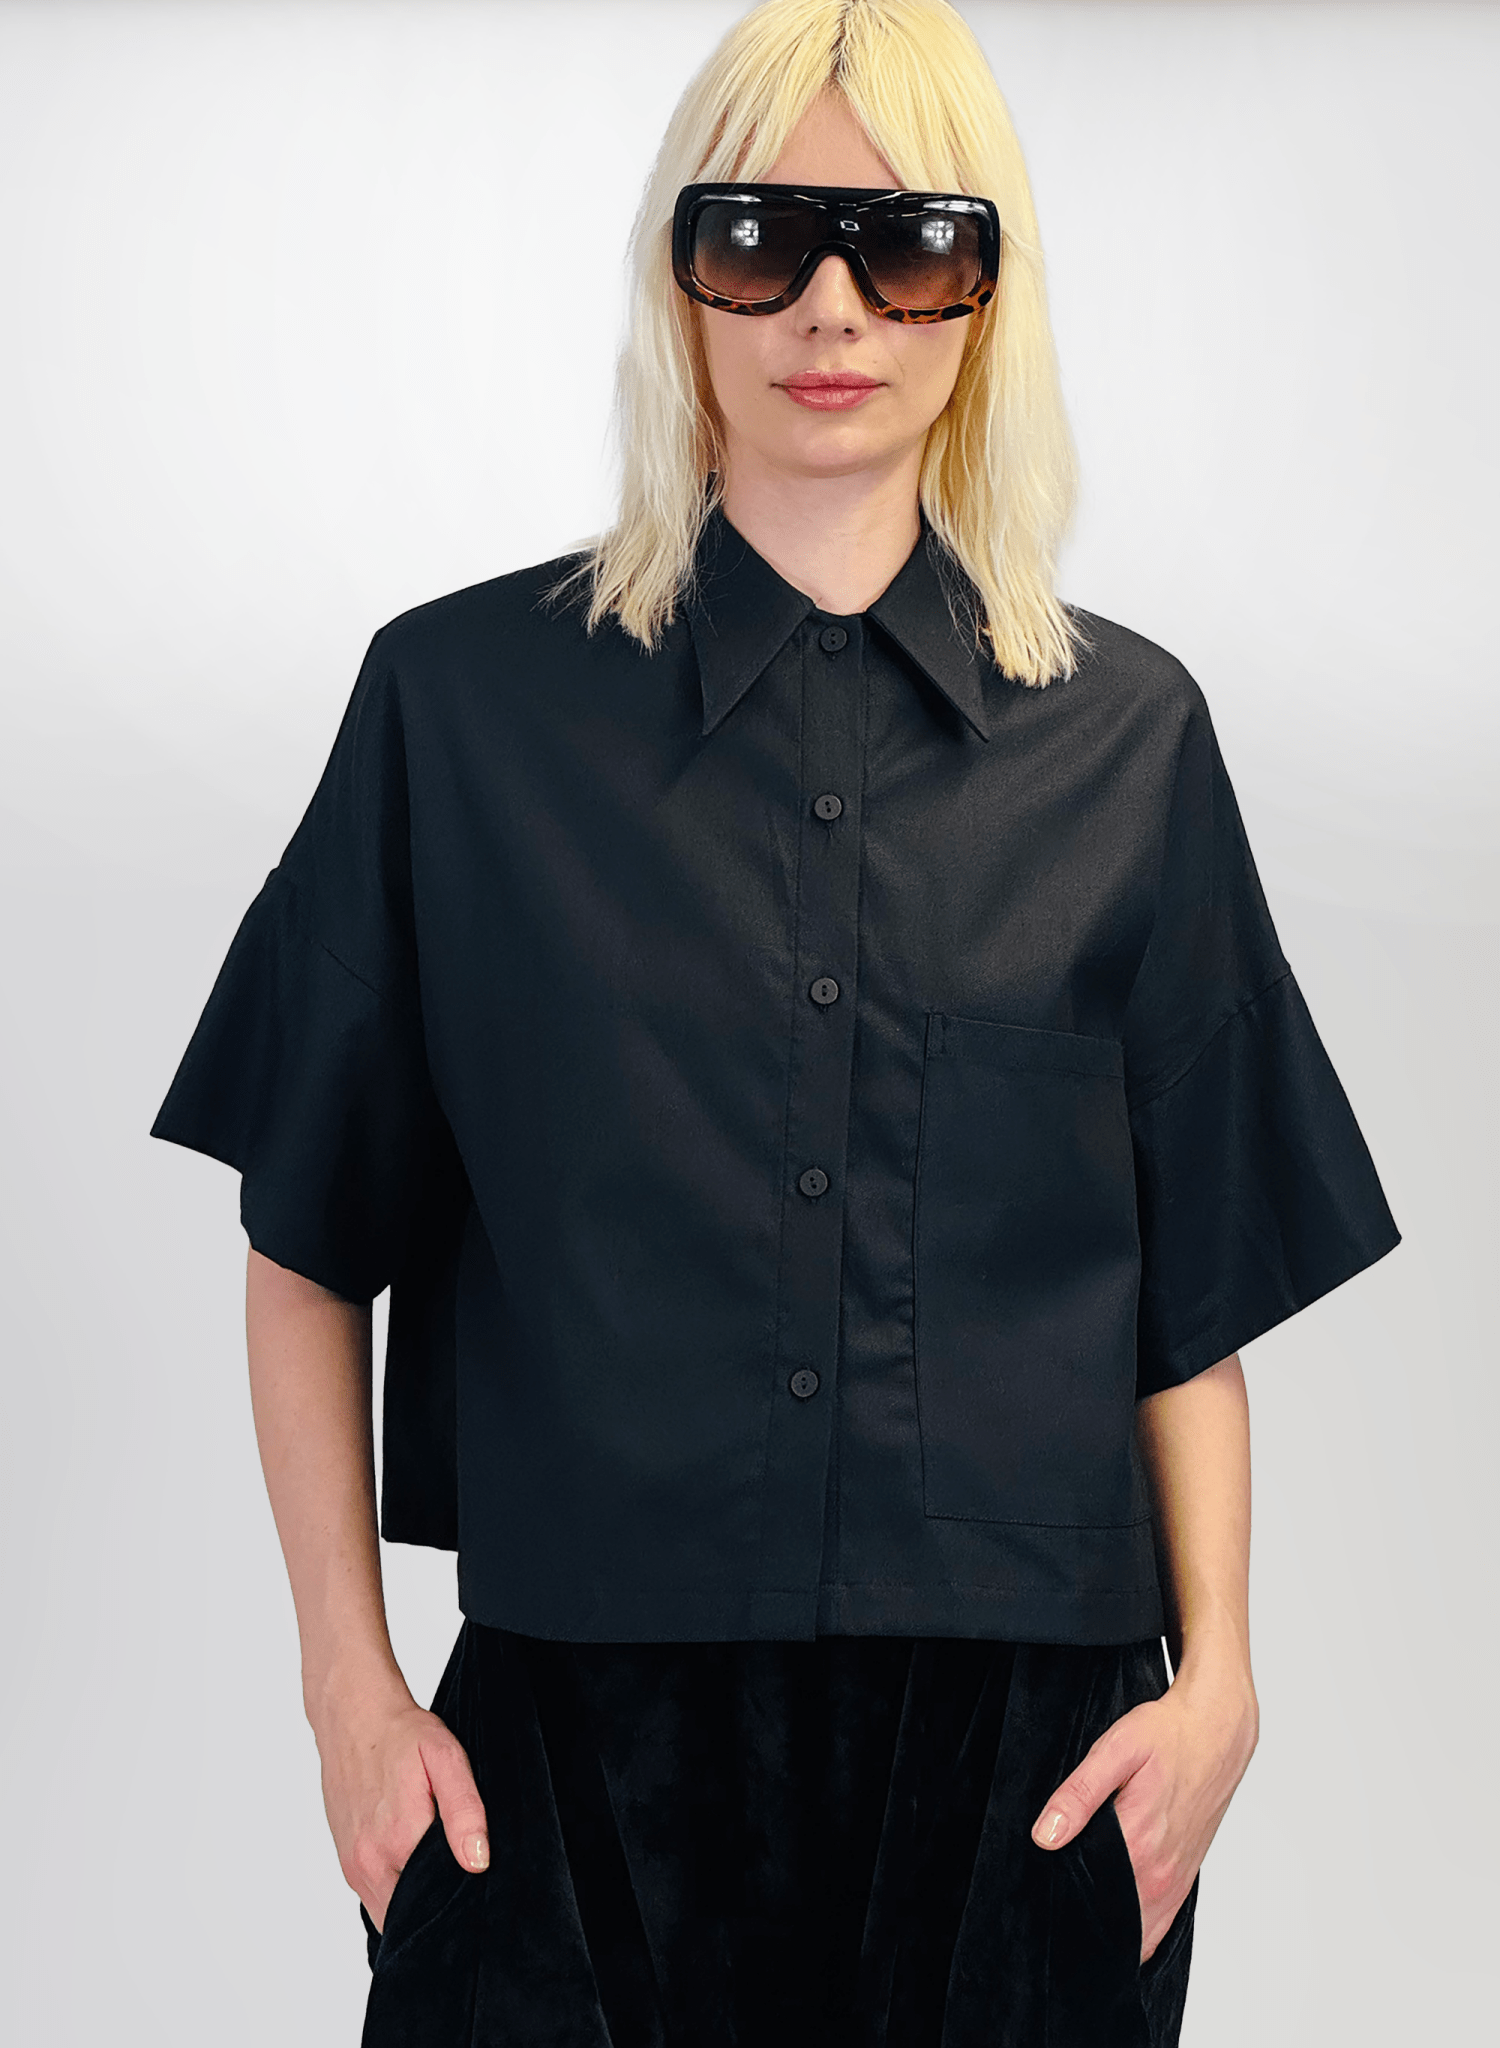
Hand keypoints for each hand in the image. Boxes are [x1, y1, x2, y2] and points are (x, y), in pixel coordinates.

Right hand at [310, 1672, 489, 1934]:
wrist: (353, 1716)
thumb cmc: (402, 1734)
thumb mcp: (446, 1758)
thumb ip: (464, 1811)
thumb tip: (478, 1862)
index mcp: (399, 1840)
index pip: (434, 1904)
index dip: (459, 1908)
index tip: (479, 1901)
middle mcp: (369, 1862)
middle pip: (409, 1917)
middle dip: (437, 1915)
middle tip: (466, 1895)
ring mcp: (353, 1865)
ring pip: (388, 1914)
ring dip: (414, 1909)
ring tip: (443, 1884)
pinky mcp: (346, 1861)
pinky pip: (373, 1898)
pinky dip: (395, 1897)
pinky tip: (417, 1875)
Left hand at [1030, 1660, 1257, 1962]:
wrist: (1216, 1732)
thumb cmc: (1168, 1736)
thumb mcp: (1116, 1750)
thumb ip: (1079, 1795)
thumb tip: (1046, 1835)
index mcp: (1137, 1844)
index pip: (1085, 1896)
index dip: (1060, 1896)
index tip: (1045, 1881)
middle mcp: (1159, 1873)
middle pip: (1107, 1917)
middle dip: (1078, 1910)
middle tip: (1059, 1881)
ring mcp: (1174, 1882)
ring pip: (1134, 1929)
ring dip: (1108, 1921)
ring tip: (1083, 1892)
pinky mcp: (1184, 1880)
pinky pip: (1157, 1925)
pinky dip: (1135, 1925)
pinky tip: (1115, 1905)